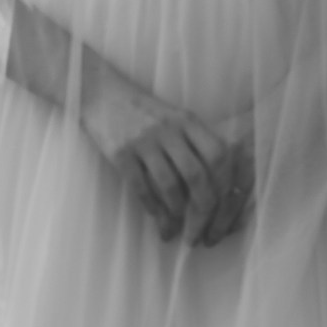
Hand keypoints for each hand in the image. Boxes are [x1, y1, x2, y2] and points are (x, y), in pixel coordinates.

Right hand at [80, 69, 254, 245]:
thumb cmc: (142, 111)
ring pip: (170, 185)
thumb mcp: (174, 118)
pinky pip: (141, 187)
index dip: (226, 187)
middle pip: (197, 176)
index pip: (219, 156)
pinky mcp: (120, 153)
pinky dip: (153, 208)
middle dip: (203, 211)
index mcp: (188, 120)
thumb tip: (217, 187)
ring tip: (179, 231)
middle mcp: (169, 129)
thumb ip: (195, 142)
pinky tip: (157, 219)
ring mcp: (143, 141)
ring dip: (177, 214)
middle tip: (202, 233)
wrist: (100, 93)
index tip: (225, 211)